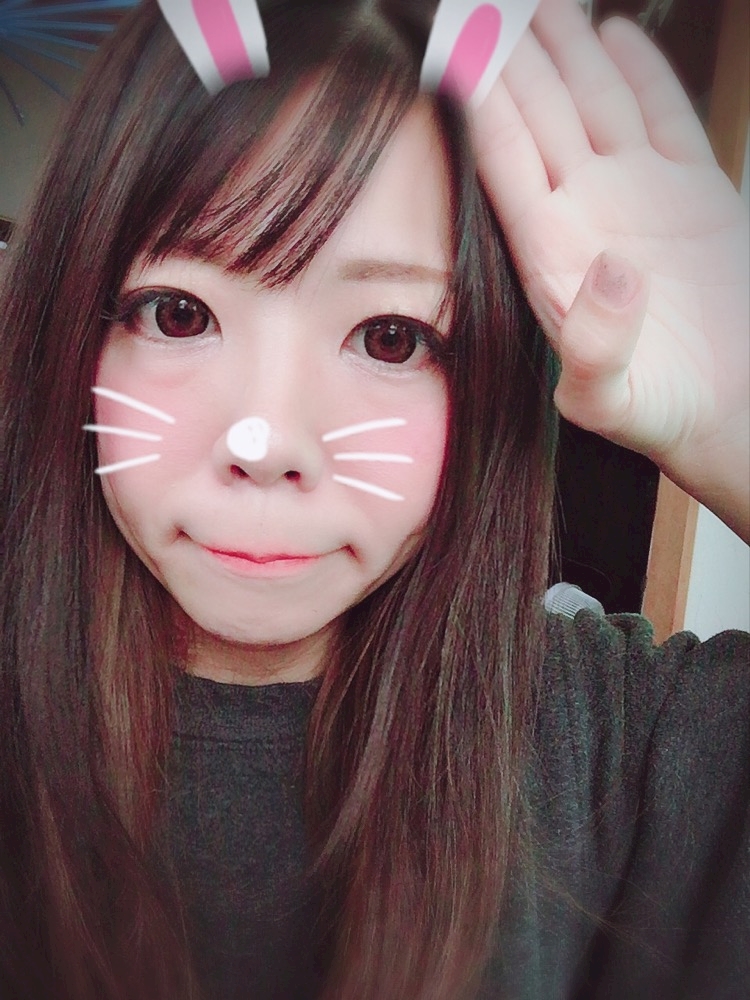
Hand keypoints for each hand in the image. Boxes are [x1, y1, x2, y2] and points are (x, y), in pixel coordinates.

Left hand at [470, 0, 748, 535]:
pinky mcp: (692, 191)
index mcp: (551, 253)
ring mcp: (637, 197)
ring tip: (542, 2)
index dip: (481, 99)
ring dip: (569, 49)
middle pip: (541, 115)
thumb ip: (598, 347)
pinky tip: (613, 32)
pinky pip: (662, 115)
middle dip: (516, 55)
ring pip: (595, 102)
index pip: (505, 160)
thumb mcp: (613, 399)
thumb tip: (615, 268)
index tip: (458, 41)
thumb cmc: (658, 413)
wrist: (725, 409)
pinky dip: (643, 72)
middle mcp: (585, 214)